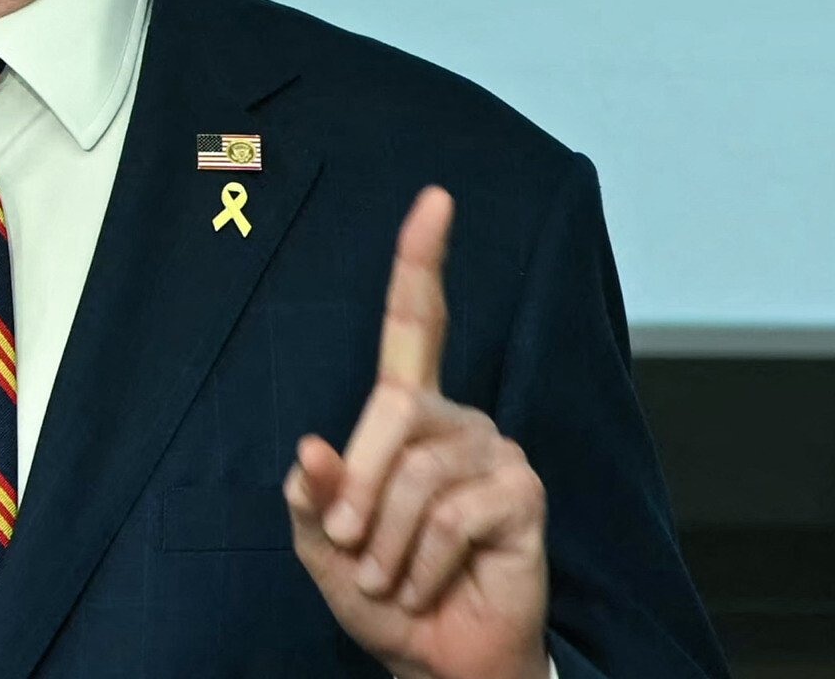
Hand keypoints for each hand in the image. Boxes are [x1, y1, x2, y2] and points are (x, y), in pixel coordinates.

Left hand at [283, 186, 548, 678]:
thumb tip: (311, 449)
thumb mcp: (323, 546)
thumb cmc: (386, 594)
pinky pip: (449, 515)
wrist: (441, 660)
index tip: (434, 200)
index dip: (422, 260)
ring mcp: (496, 451)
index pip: (415, 322)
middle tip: (351, 549)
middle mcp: (457, 419)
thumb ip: (310, 496)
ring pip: (415, 475)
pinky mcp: (524, 493)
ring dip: (387, 542)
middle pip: (391, 413)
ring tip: (395, 576)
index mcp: (407, 413)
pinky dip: (423, 561)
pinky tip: (430, 581)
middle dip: (357, 491)